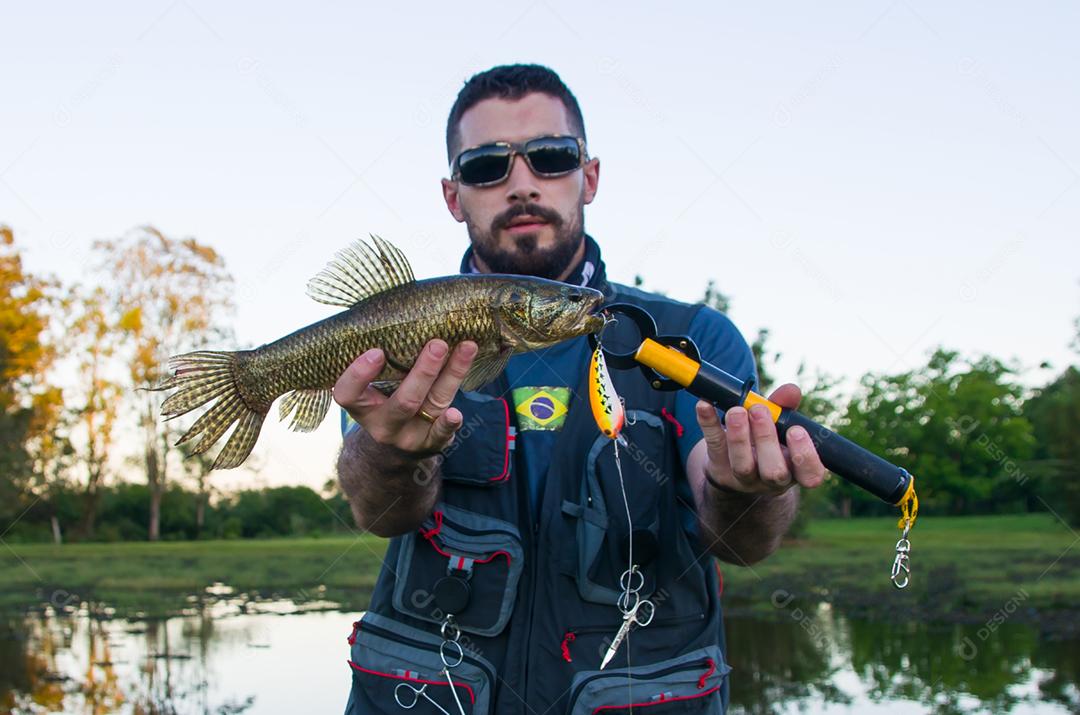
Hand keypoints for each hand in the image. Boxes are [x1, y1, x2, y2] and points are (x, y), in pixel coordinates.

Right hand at [333, 339, 477, 455]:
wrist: (397, 444)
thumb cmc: (385, 398)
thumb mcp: (374, 385)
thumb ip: (384, 359)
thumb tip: (405, 311)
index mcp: (361, 406)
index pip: (349, 394)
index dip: (359, 374)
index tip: (377, 351)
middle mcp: (382, 424)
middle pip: (403, 401)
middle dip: (423, 372)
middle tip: (438, 344)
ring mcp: (407, 436)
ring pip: (431, 405)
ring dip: (451, 376)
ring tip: (466, 347)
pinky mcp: (430, 443)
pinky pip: (440, 434)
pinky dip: (449, 424)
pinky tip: (457, 413)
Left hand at [695, 383, 825, 494]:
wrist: (732, 467)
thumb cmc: (765, 442)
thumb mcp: (779, 427)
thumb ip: (785, 409)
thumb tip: (791, 390)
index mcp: (795, 469)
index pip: (811, 474)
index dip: (805, 455)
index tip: (796, 430)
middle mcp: (772, 480)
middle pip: (774, 472)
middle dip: (766, 439)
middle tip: (759, 412)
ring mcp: (744, 479)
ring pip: (743, 465)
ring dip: (739, 436)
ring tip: (737, 410)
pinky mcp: (718, 468)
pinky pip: (713, 446)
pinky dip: (708, 423)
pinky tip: (704, 405)